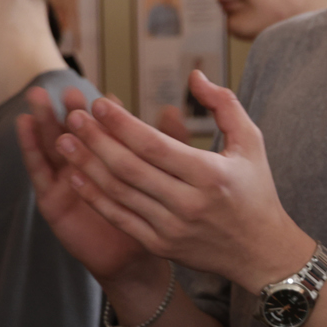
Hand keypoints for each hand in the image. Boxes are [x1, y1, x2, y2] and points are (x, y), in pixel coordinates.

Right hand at [16, 86, 154, 283]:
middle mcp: (87, 163)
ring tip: (38, 97)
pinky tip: (25, 127)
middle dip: (72, 110)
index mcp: (112, 156)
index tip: (108, 98)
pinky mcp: (50, 198)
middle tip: (71, 90)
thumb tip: (173, 111)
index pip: (108, 129)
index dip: (107, 113)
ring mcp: (65, 179)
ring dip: (45, 120)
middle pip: (76, 131)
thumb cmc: (150, 217)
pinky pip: (39, 171)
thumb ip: (168, 146)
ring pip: (52, 144)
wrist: (133, 260)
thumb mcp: (161, 179)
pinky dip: (31, 148)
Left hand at [49, 71, 310, 291]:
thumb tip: (194, 75)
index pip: (154, 146)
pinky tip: (77, 177)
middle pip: (130, 168)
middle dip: (96, 140)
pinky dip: (95, 198)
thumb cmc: (256, 191)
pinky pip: (120, 218)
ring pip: (119, 193)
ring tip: (64, 142)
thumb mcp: (251, 142)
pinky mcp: (161, 245)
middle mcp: (189, 203)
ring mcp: (172, 228)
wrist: (261, 252)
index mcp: (211, 175)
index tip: (99, 103)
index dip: (122, 124)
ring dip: (87, 166)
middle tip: (72, 117)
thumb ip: (224, 105)